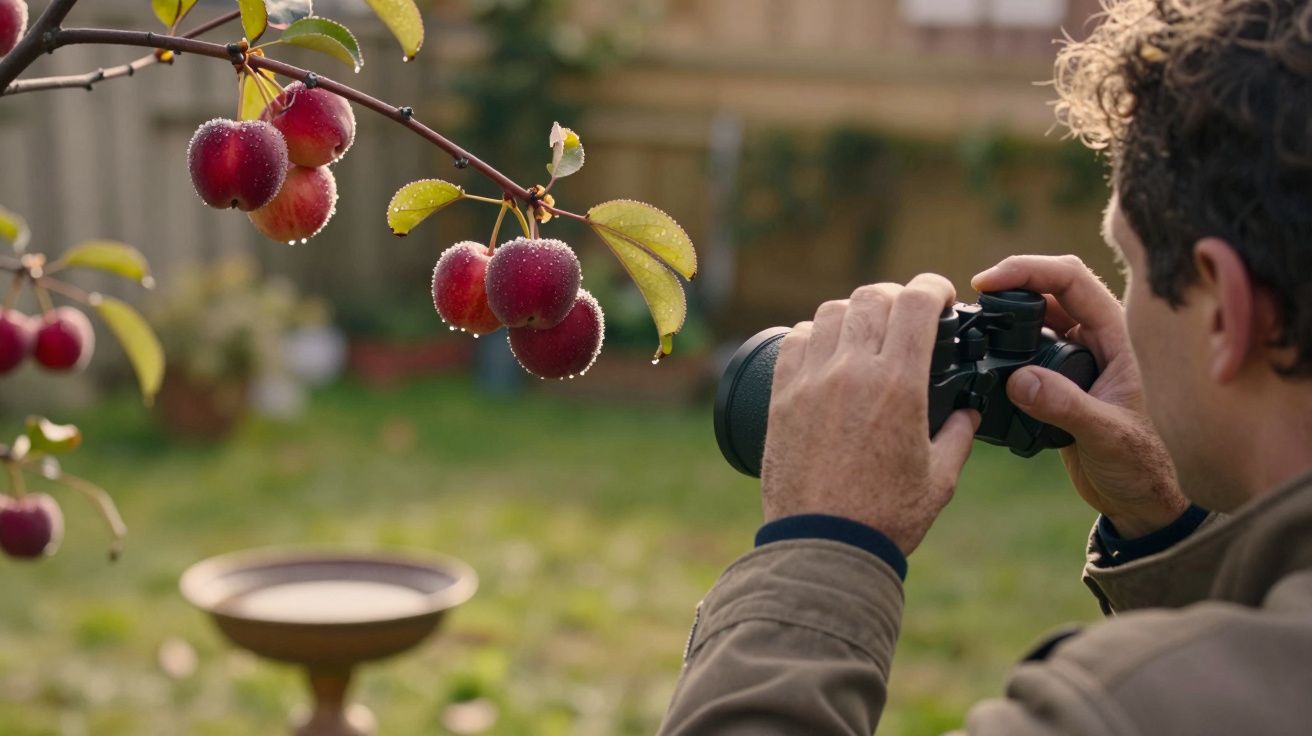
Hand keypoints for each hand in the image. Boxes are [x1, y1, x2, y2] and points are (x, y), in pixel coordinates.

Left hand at [761, 275, 981, 555]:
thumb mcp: (940, 478)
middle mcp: (851, 372)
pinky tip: (828, 350)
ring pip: (832, 312)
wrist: (823, 546)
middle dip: (896, 295)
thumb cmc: (885, 518)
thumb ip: (960, 435)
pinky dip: (815, 333)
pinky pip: (795, 340)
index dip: (932, 287)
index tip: (940, 295)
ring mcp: (810, 381)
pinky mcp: (780, 397)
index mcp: (898, 385)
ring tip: (867, 331)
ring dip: (856, 312)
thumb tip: (970, 411)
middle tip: (906, 313)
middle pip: (872, 298)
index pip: (915, 303)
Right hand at [972, 256, 1188, 536]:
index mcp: (1118, 336)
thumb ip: (1066, 406)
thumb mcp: (1107, 436)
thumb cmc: (1142, 467)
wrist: (1139, 501)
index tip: (986, 282)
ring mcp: (1074, 359)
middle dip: (1008, 287)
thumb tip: (1018, 380)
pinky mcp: (1056, 381)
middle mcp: (1095, 339)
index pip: (1071, 279)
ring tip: (971, 330)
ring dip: (1002, 319)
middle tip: (971, 305)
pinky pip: (1024, 351)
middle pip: (1046, 290)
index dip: (1027, 270)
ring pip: (1033, 319)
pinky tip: (981, 362)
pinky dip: (1001, 349)